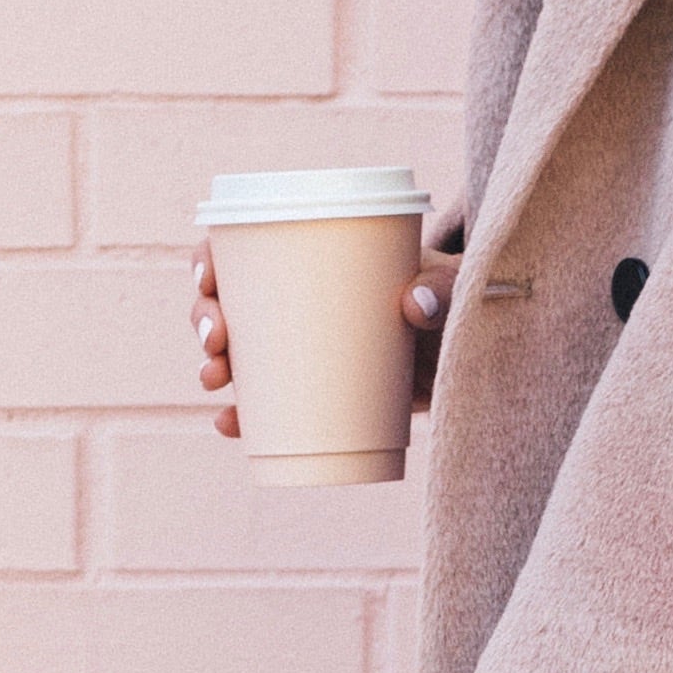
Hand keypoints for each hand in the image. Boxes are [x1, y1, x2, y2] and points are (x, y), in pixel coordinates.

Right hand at [192, 242, 461, 439]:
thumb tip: (416, 303)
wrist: (467, 354)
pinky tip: (229, 424)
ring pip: (237, 353)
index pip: (244, 248)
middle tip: (216, 341)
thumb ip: (442, 285)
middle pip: (228, 302)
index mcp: (314, 258)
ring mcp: (300, 349)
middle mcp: (295, 301)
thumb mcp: (453, 284)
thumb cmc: (453, 301)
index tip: (209, 279)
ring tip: (216, 379)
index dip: (210, 260)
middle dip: (206, 320)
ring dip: (214, 365)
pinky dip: (243, 417)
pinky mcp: (312, 391)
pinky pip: (265, 406)